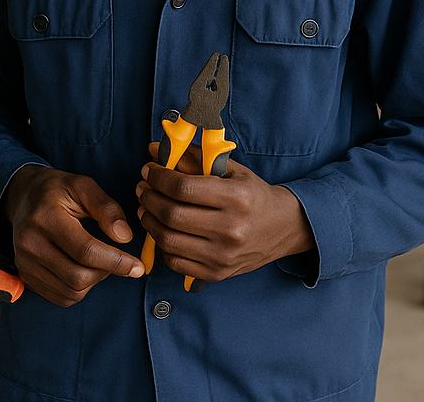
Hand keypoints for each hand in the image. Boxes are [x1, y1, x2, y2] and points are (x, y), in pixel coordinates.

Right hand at [4, 165, 144, 306]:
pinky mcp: (26, 276)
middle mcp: (30, 243)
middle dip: (106, 272)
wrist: (24, 197)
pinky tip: (82, 267)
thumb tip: (125, 237)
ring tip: (97, 258)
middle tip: (116, 257)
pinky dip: (79, 289)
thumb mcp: (84, 186)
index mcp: (46, 216)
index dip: (116, 261)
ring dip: (94, 281)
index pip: (85, 251)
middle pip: (78, 277)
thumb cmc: (57, 190)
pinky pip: (62, 297)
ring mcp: (25, 263)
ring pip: (72, 292)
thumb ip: (107, 208)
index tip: (138, 266)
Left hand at [136, 143, 315, 282]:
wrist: (281, 228)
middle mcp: (230, 229)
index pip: (183, 188)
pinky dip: (161, 245)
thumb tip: (156, 149)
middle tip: (143, 187)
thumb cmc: (252, 194)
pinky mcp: (217, 274)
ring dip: (149, 221)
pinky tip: (161, 229)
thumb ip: (193, 158)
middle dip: (149, 198)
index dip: (158, 177)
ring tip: (146, 207)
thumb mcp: (229, 169)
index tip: (149, 170)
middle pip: (172, 214)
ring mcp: (223, 255)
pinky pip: (175, 262)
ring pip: (168, 240)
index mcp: (236, 198)